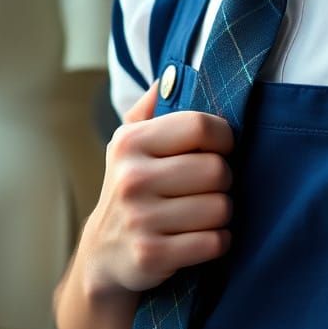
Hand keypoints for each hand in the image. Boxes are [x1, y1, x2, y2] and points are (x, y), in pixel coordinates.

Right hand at [77, 81, 234, 297]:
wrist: (103, 255)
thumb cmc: (130, 187)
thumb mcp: (129, 142)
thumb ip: (151, 105)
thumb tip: (173, 71)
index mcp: (131, 143)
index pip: (200, 125)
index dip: (223, 136)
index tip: (220, 147)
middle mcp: (132, 178)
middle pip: (217, 170)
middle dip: (223, 179)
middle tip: (210, 185)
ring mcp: (140, 220)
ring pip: (220, 208)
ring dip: (222, 213)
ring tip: (204, 212)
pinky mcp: (152, 256)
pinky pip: (214, 242)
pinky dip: (218, 241)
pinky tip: (202, 238)